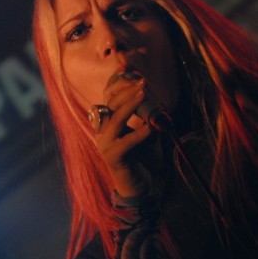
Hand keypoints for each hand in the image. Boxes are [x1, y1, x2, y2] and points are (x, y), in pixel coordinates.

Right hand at [93, 75, 161, 196]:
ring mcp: (106, 145)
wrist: (143, 186)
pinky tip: (151, 127)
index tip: (132, 73)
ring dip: (129, 105)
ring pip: (115, 120)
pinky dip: (139, 133)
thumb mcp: (146, 131)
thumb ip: (146, 116)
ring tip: (144, 94)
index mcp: (108, 124)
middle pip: (110, 105)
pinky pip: (125, 142)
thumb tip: (154, 97)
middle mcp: (103, 132)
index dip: (118, 85)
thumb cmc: (144, 157)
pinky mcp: (114, 158)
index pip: (108, 98)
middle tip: (144, 82)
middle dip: (127, 91)